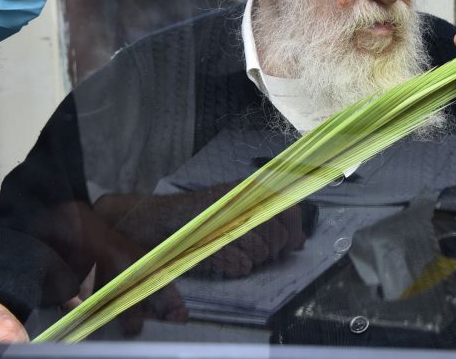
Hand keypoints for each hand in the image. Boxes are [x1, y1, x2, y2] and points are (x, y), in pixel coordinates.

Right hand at [103, 183, 306, 279]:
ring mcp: (225, 219)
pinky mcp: (210, 240)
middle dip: (271, 250)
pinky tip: (228, 261)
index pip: (288, 207)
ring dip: (252, 259)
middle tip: (258, 254)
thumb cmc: (199, 217)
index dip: (293, 230)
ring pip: (259, 250)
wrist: (155, 219)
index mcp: (248, 189)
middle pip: (275, 234)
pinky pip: (239, 263)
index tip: (292, 244)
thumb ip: (269, 223)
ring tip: (238, 254)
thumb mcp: (236, 212)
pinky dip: (235, 266)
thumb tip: (299, 242)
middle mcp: (239, 200)